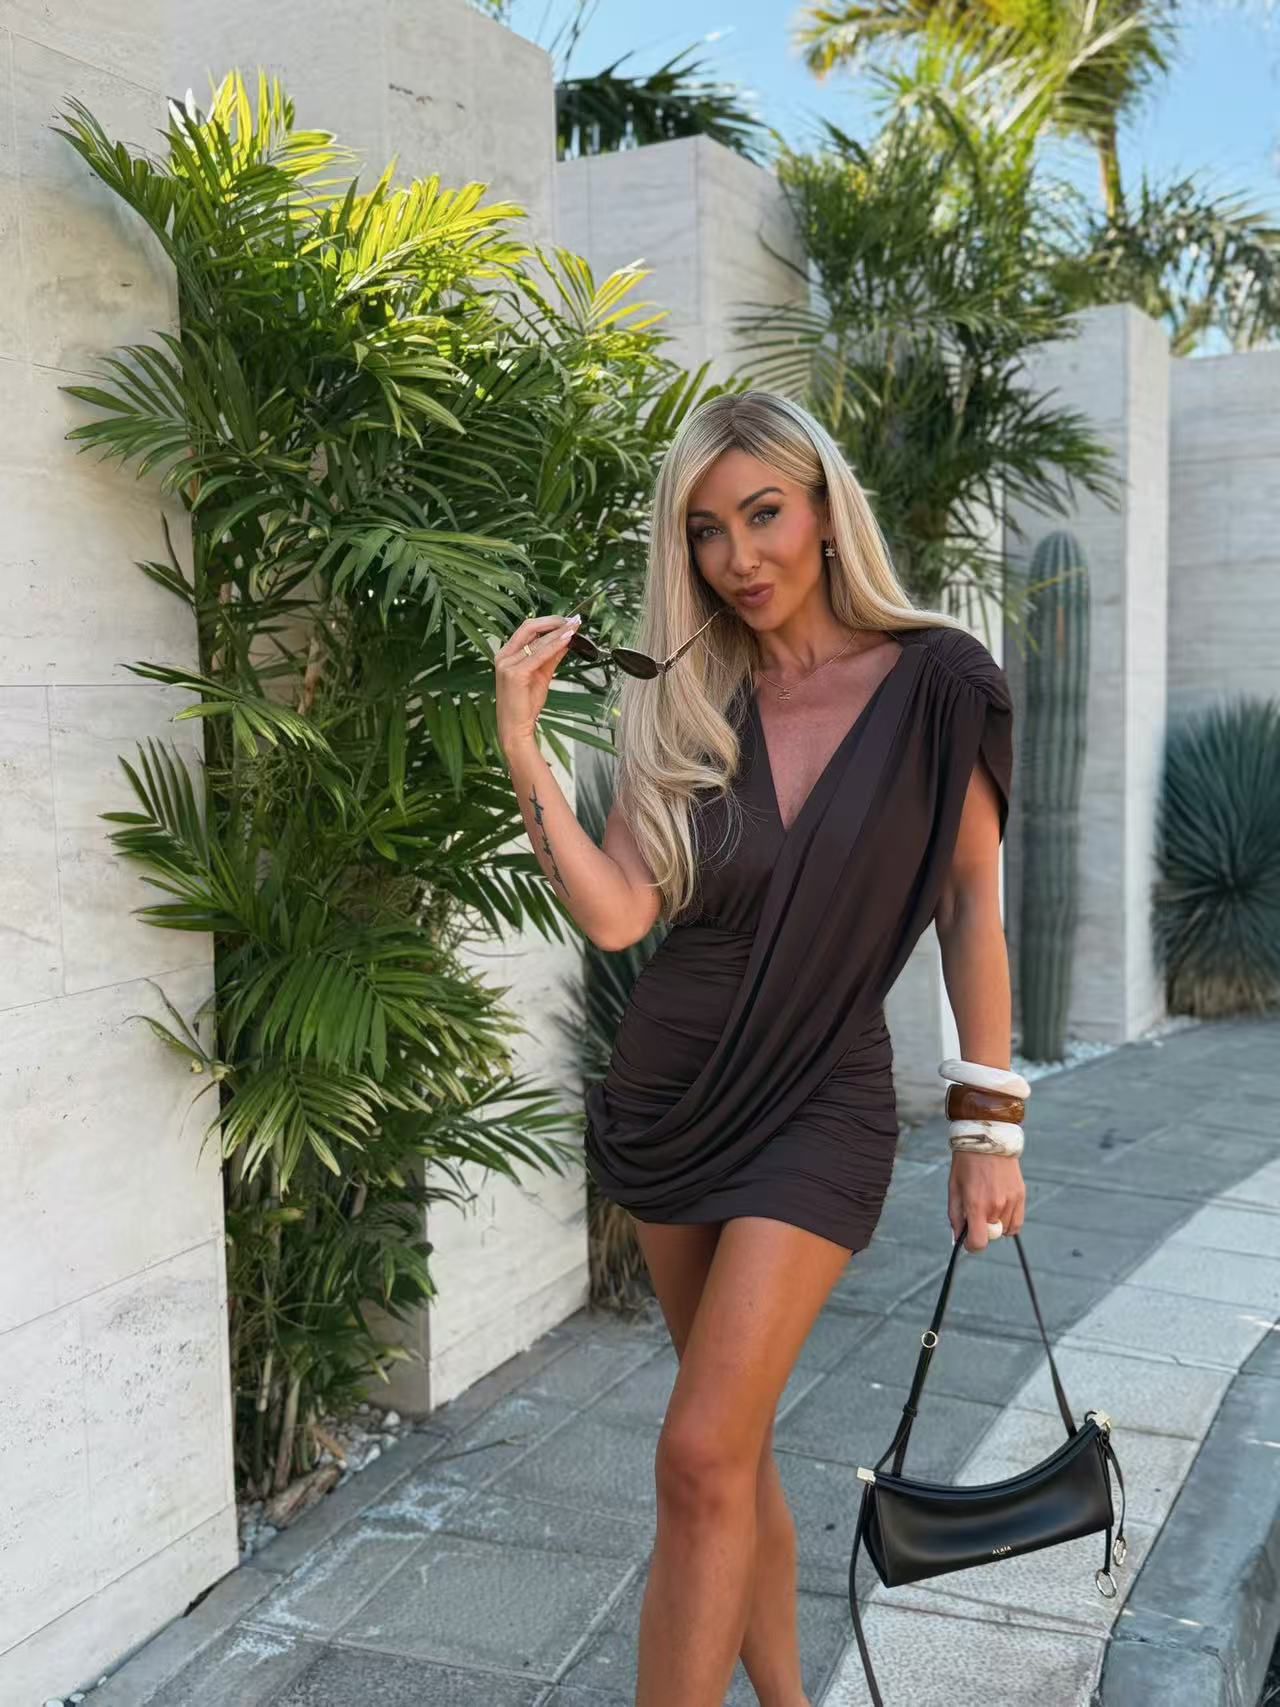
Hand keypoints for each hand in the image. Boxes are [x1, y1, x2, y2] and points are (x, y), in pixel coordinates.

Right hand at [495, 612, 582, 751]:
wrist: (516, 729)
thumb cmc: (525, 705)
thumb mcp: (541, 675)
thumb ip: (551, 657)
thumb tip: (566, 640)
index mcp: (507, 654)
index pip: (527, 629)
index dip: (548, 621)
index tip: (568, 620)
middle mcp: (503, 656)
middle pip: (529, 628)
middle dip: (553, 622)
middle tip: (573, 620)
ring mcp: (507, 664)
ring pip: (536, 641)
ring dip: (558, 632)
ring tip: (574, 626)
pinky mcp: (514, 674)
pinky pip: (539, 655)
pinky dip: (555, 645)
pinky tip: (568, 639)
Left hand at [948, 1152, 1025, 1252]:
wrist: (987, 1140)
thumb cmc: (966, 1164)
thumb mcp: (954, 1189)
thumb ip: (955, 1216)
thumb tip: (957, 1238)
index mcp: (976, 1205)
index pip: (978, 1242)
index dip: (971, 1246)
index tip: (968, 1240)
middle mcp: (996, 1206)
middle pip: (991, 1236)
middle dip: (982, 1231)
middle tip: (975, 1214)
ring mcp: (1011, 1201)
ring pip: (1004, 1230)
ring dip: (996, 1225)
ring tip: (988, 1204)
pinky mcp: (1021, 1196)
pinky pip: (1017, 1223)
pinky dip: (1008, 1222)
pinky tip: (1000, 1209)